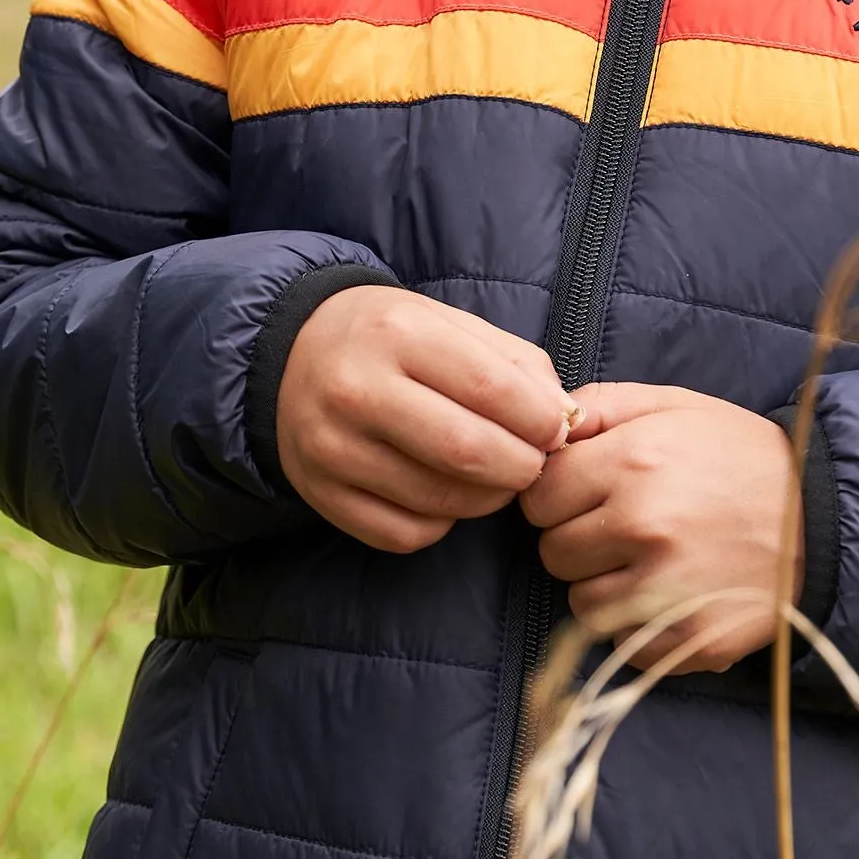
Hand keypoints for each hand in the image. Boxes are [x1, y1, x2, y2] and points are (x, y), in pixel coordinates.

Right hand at [276, 287, 571, 554]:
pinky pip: (404, 534)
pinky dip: (442, 524)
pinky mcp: (320, 493)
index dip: (540, 421)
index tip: (556, 432)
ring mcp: (331, 446)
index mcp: (395, 332)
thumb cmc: (393, 340)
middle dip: (522, 468)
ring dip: (488, 499)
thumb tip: (565, 423)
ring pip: (440, 501)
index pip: (491, 389)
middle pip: (467, 452)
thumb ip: (517, 366)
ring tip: (494, 479)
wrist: (294, 353)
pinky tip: (444, 496)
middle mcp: (355, 389)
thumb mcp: (451, 325)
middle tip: (533, 464)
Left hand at [519, 381, 802, 673]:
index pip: (538, 497)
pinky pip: (623, 644)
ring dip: (606, 588)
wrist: (828, 519)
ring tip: (653, 564)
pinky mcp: (688, 639)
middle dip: (581, 541)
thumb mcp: (678, 406)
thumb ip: (602, 405)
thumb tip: (544, 426)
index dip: (560, 496)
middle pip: (553, 553)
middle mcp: (643, 526)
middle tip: (629, 530)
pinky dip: (639, 627)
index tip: (591, 496)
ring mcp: (665, 590)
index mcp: (633, 462)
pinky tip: (674, 596)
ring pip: (582, 603)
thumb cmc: (743, 457)